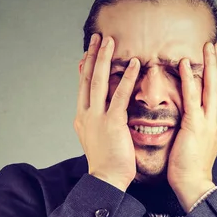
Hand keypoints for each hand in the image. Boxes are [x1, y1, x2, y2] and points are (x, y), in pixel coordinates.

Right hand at [74, 33, 140, 191]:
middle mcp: (85, 114)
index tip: (89, 51)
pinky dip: (127, 78)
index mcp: (82, 118)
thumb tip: (108, 110)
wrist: (106, 180)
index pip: (83, 86)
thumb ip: (100, 121)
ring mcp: (97, 117)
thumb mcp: (98, 138)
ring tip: (110, 41)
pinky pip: (120, 95)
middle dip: (92, 55)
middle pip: (87, 78)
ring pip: (99, 81)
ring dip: (104, 58)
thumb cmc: (107, 163)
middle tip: (98, 37)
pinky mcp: (112, 123)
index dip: (86, 66)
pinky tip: (134, 64)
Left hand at [167, 42, 216, 210]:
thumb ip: (197, 128)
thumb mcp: (197, 144)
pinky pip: (193, 98)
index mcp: (216, 124)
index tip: (216, 58)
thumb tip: (192, 119)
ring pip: (212, 88)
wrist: (193, 186)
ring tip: (206, 47)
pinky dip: (190, 80)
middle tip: (214, 45)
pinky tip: (185, 64)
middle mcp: (216, 120)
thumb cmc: (190, 169)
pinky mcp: (195, 127)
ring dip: (209, 65)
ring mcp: (208, 123)